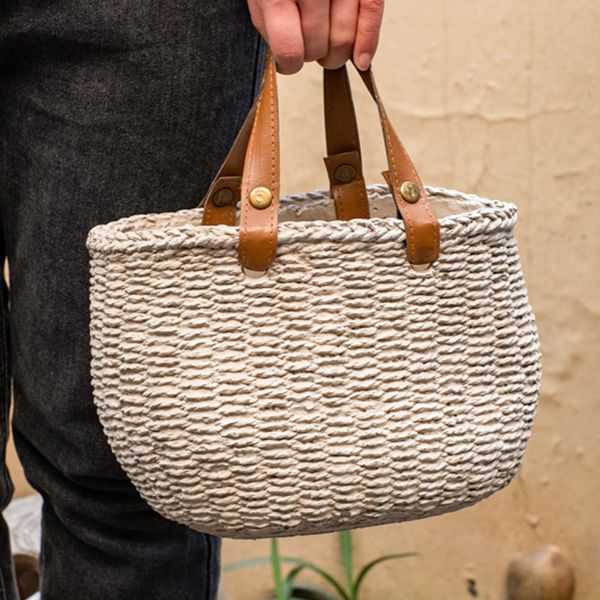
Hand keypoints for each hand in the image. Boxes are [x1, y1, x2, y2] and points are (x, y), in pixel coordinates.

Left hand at [247, 0, 383, 74]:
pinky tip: (361, 59)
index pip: (290, 49)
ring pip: (345, 38)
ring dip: (338, 53)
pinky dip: (368, 41)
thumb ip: (268, 23)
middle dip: (315, 55)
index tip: (290, 63)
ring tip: (329, 43)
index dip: (291, 65)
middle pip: (318, 46)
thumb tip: (287, 60)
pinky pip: (371, 13)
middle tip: (312, 47)